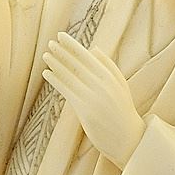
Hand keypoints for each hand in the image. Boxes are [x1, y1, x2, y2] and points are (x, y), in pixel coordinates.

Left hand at [42, 32, 144, 168]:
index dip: (73, 46)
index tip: (61, 36)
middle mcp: (103, 85)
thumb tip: (93, 49)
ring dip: (56, 64)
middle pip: (78, 64)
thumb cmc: (123, 111)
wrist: (129, 138)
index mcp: (112, 77)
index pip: (88, 57)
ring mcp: (94, 97)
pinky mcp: (85, 110)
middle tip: (50, 42)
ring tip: (46, 55)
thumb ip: (109, 67)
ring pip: (71, 76)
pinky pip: (68, 91)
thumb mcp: (121, 86)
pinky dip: (56, 80)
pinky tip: (47, 73)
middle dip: (63, 52)